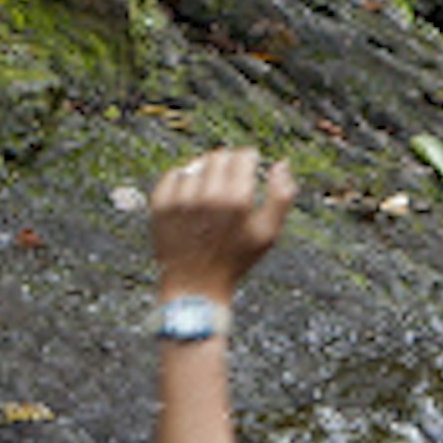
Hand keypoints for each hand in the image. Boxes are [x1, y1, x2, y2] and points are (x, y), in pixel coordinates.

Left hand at [149, 147, 295, 298]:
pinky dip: (182, 180)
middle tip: (229, 179)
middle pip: (218, 156)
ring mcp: (181, 199)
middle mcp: (207, 196)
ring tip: (209, 192)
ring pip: (196, 164)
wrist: (194, 286)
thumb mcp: (268, 233)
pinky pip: (173, 175)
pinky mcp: (161, 205)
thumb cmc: (234, 261)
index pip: (242, 156)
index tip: (248, 163)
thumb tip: (282, 164)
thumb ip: (281, 196)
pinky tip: (190, 197)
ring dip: (205, 172)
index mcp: (236, 200)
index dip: (248, 157)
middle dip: (227, 162)